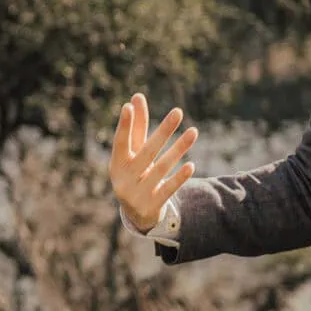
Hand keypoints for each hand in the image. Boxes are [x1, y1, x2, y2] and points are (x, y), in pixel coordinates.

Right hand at [109, 93, 198, 232]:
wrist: (136, 213)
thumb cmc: (135, 172)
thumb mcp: (133, 153)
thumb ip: (136, 127)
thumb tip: (136, 96)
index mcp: (117, 163)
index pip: (120, 141)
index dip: (124, 125)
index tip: (129, 106)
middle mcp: (124, 178)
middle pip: (146, 152)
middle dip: (163, 131)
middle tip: (178, 111)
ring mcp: (137, 193)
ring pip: (161, 169)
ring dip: (178, 149)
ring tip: (194, 131)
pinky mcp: (152, 206)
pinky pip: (168, 189)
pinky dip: (179, 177)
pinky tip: (190, 164)